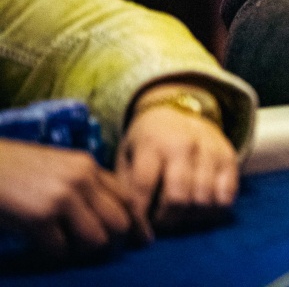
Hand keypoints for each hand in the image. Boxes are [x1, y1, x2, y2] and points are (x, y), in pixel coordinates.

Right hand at [0, 138, 151, 257]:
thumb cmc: (15, 169)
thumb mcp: (59, 167)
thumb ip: (84, 184)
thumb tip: (107, 214)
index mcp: (88, 166)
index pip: (128, 197)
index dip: (137, 223)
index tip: (141, 240)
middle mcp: (83, 179)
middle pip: (120, 222)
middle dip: (113, 243)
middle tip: (98, 253)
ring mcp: (63, 197)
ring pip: (97, 240)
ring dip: (82, 251)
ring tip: (65, 247)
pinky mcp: (40, 217)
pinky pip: (61, 250)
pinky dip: (52, 255)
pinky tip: (40, 246)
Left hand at [117, 86, 238, 231]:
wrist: (178, 112)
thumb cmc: (147, 143)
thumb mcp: (128, 156)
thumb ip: (126, 187)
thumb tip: (130, 225)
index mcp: (152, 143)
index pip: (144, 187)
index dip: (140, 217)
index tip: (140, 234)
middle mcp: (184, 144)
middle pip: (179, 198)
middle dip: (168, 220)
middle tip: (161, 222)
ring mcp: (210, 150)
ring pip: (204, 200)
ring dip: (191, 217)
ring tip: (180, 215)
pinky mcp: (229, 157)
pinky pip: (227, 196)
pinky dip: (213, 210)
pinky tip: (200, 208)